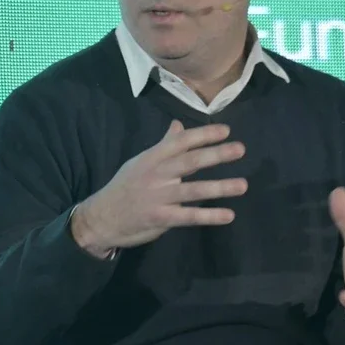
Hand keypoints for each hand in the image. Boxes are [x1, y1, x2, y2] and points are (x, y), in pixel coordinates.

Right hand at [71, 120, 247, 256]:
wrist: (101, 217)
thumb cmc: (125, 187)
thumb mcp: (140, 162)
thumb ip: (163, 146)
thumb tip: (178, 125)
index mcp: (152, 158)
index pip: (180, 142)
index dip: (203, 135)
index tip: (226, 130)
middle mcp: (156, 175)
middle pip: (189, 162)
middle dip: (216, 155)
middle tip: (240, 149)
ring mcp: (158, 197)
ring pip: (193, 190)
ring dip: (220, 187)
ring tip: (243, 185)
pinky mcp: (160, 218)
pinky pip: (189, 217)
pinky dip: (209, 216)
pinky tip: (228, 215)